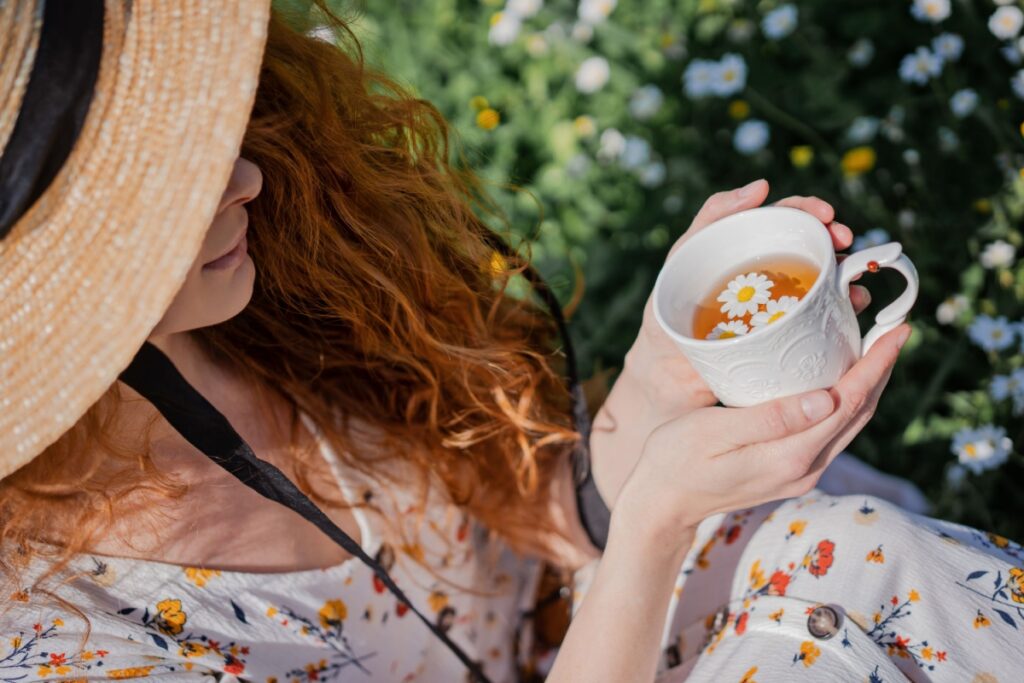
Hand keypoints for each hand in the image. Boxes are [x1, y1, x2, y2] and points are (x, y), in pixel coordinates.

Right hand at [612, 323, 910, 548]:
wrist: (662, 503)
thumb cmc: (676, 459)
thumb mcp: (715, 432)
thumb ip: (771, 418)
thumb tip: (828, 400)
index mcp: (791, 455)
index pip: (849, 402)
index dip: (877, 364)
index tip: (898, 330)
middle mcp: (806, 467)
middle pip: (860, 413)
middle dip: (881, 370)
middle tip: (896, 329)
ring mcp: (801, 472)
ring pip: (850, 424)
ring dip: (868, 385)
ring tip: (876, 349)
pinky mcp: (790, 470)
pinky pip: (832, 430)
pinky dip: (845, 400)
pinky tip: (839, 380)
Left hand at [625, 178, 869, 420]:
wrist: (667, 376)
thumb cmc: (668, 311)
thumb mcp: (683, 257)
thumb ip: (713, 217)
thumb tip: (762, 185)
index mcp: (747, 248)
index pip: (785, 218)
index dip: (809, 211)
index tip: (826, 215)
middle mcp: (770, 271)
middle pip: (811, 246)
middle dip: (835, 240)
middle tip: (846, 243)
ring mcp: (781, 304)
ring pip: (824, 281)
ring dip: (848, 275)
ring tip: (856, 281)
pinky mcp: (789, 335)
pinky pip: (822, 318)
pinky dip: (843, 309)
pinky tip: (853, 308)